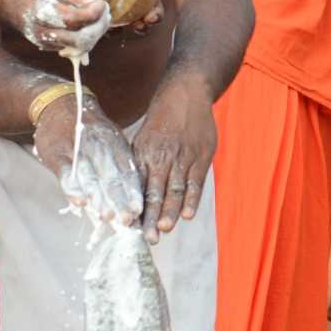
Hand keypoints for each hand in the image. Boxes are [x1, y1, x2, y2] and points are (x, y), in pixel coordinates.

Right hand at [0, 0, 108, 57]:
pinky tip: (86, 23)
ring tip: (97, 17)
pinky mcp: (46, 45)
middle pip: (82, 38)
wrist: (2, 0)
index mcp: (42, 11)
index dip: (95, 13)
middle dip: (98, 26)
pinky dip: (84, 37)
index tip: (102, 3)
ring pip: (80, 47)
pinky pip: (72, 47)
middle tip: (104, 11)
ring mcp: (44, 41)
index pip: (77, 19)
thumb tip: (97, 5)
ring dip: (93, 34)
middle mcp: (42, 31)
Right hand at [35, 90, 143, 224]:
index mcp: (116, 146)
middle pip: (111, 179)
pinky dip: (73, 187)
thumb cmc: (88, 130)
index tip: (139, 211)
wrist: (60, 103)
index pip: (128, 172)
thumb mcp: (109, 140)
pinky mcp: (58, 155)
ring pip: (91, 177)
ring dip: (99, 197)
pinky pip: (67, 173)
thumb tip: (130, 198)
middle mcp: (100, 149)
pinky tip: (80, 202)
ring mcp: (78, 151)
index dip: (133, 192)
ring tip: (106, 215)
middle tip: (127, 220)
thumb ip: (118, 166)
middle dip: (119, 201)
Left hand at [130, 75, 217, 240]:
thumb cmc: (162, 120)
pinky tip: (188, 214)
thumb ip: (140, 164)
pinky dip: (192, 199)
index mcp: (145, 154)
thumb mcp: (143, 138)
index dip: (137, 208)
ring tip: (165, 229)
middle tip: (149, 238)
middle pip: (156, 191)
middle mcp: (163, 157)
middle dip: (152, 216)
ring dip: (171, 211)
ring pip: (176, 189)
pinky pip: (196, 182)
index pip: (139, 187)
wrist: (186, 93)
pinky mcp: (201, 156)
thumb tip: (129, 192)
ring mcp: (184, 157)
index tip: (131, 228)